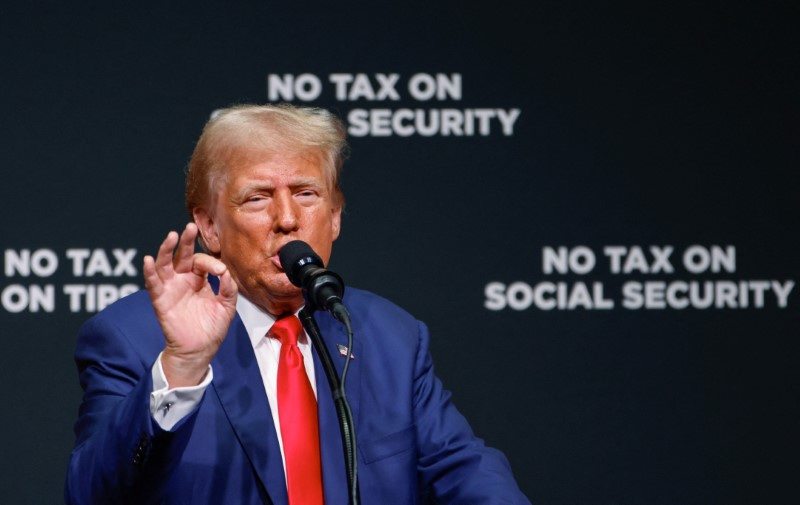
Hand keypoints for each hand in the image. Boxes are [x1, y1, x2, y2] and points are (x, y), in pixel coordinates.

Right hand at [143, 223, 237, 386]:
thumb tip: (226, 272)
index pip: (202, 262)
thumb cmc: (212, 328)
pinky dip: (150, 272)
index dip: (211, 263)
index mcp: (199, 280)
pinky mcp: (161, 300)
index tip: (221, 272)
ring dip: (166, 250)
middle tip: (189, 227)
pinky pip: (153, 284)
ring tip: (171, 237)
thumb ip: (229, 289)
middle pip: (182, 256)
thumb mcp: (227, 306)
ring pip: (165, 264)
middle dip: (185, 241)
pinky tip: (149, 260)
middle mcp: (183, 281)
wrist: (200, 350)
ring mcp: (171, 289)